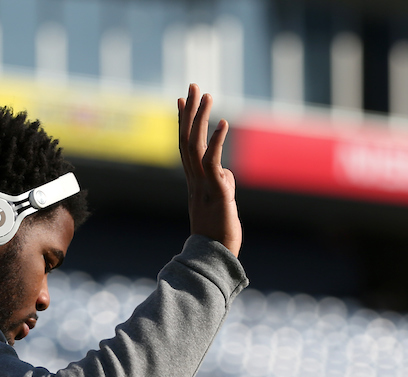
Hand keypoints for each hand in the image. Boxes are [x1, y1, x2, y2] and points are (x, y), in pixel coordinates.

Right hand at [178, 84, 241, 257]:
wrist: (216, 260)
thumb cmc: (220, 236)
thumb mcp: (222, 204)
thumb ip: (222, 185)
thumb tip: (226, 173)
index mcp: (194, 183)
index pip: (185, 147)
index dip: (183, 122)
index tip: (181, 100)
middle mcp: (195, 182)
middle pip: (186, 140)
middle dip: (189, 111)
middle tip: (192, 85)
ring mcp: (203, 186)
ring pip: (195, 147)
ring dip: (200, 119)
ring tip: (205, 95)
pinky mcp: (217, 193)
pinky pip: (212, 163)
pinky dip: (216, 141)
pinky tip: (223, 123)